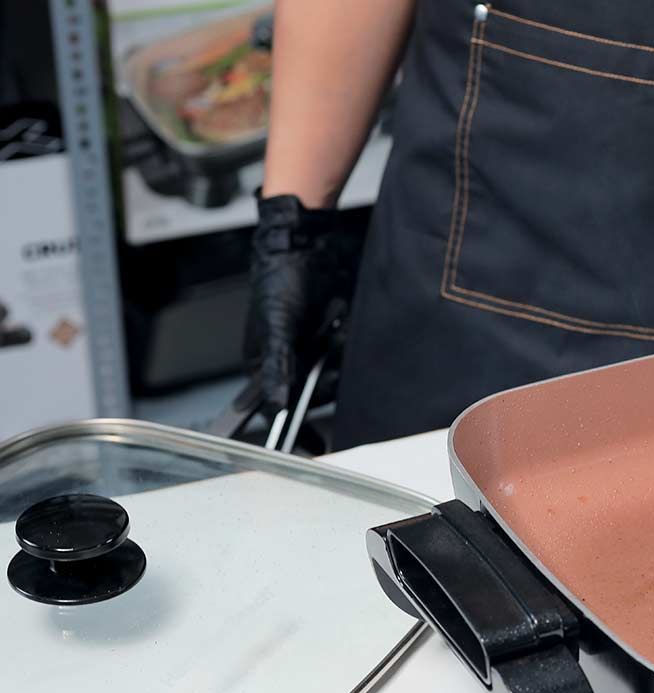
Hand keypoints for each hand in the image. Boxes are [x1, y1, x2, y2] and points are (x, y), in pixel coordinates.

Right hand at [243, 192, 353, 410]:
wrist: (307, 246)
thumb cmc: (278, 281)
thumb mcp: (277, 326)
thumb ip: (278, 366)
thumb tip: (276, 402)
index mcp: (264, 365)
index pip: (276, 408)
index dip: (295, 429)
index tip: (314, 445)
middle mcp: (287, 362)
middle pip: (311, 396)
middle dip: (325, 388)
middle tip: (331, 368)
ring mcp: (310, 352)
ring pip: (332, 379)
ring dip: (339, 365)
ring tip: (334, 335)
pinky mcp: (332, 339)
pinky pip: (346, 359)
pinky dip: (348, 351)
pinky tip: (343, 330)